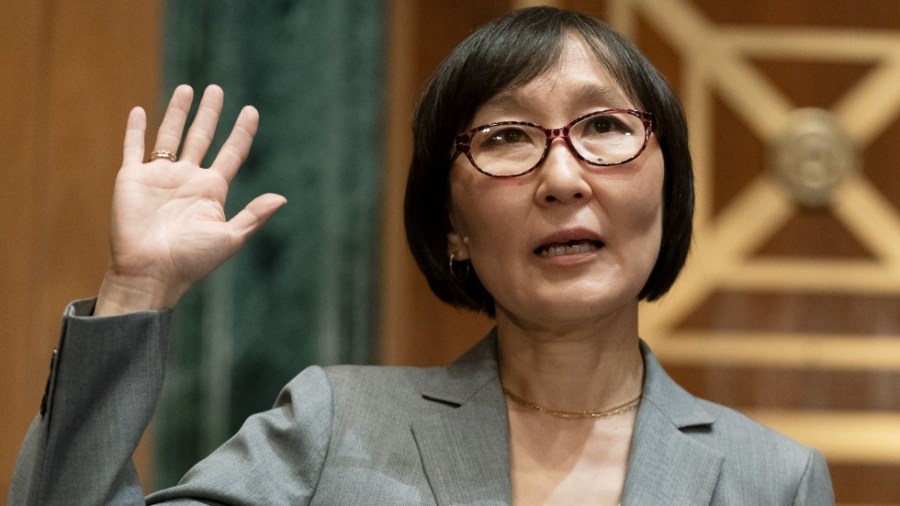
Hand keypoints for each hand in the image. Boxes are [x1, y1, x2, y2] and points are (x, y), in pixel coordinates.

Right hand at [95, 85, 285, 315]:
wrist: (150, 272)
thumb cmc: (191, 260)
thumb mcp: (229, 237)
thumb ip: (254, 216)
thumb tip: (283, 198)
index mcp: (211, 191)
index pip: (231, 153)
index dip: (241, 132)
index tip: (251, 110)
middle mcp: (187, 179)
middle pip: (202, 137)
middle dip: (210, 114)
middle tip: (217, 89)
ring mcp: (160, 177)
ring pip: (170, 136)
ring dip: (178, 113)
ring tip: (188, 88)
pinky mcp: (133, 179)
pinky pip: (134, 148)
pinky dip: (136, 130)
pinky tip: (141, 111)